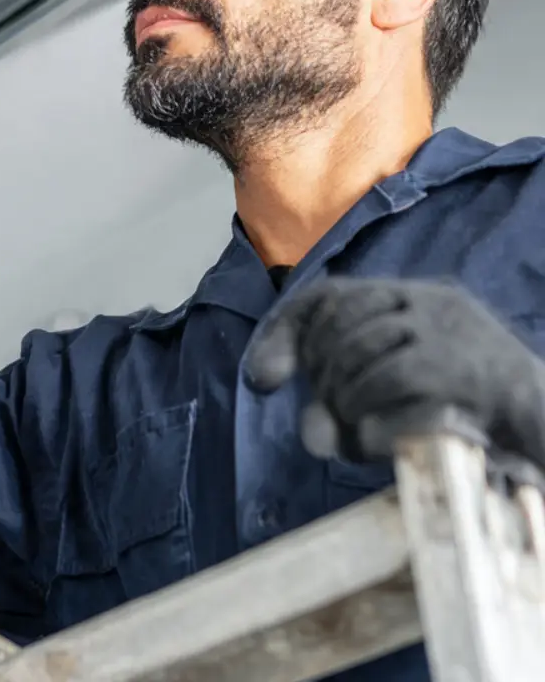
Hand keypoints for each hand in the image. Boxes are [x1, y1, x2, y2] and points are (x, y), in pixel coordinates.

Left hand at [246, 277, 544, 468]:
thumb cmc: (475, 419)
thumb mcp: (401, 403)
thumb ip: (349, 409)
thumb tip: (313, 434)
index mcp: (416, 299)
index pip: (329, 296)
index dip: (286, 334)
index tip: (261, 379)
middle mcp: (431, 304)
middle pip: (337, 328)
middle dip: (322, 379)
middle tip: (336, 416)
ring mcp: (450, 332)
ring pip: (359, 355)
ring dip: (345, 402)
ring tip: (359, 430)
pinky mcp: (467, 368)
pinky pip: (392, 383)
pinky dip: (370, 419)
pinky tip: (373, 441)